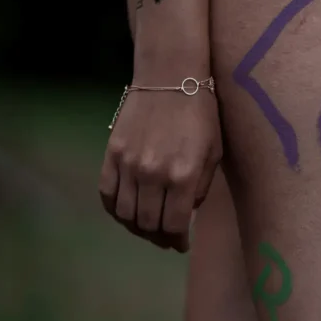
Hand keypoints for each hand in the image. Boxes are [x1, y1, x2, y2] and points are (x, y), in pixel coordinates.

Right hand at [98, 86, 221, 252]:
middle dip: (158, 237)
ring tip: (147, 226)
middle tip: (165, 237)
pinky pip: (107, 194)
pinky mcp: (112, 154)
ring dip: (136, 227)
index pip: (175, 225)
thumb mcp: (213, 153)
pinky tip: (126, 211)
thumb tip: (185, 215)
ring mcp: (129, 164)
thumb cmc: (200, 115)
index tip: (181, 244)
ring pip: (125, 214)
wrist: (170, 77)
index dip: (177, 240)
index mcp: (183, 176)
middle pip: (148, 224)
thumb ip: (199, 189)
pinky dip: (115, 210)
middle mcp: (153, 174)